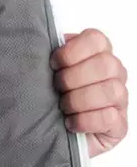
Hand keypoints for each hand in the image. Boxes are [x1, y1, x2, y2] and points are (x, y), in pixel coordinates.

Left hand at [50, 29, 128, 157]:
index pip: (95, 39)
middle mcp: (114, 73)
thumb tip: (46, 42)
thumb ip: (52, 53)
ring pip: (111, 91)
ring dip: (78, 99)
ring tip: (63, 106)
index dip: (72, 51)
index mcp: (98, 52)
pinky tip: (71, 122)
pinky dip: (84, 120)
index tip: (53, 63)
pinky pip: (109, 118)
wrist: (55, 127)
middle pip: (105, 64)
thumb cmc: (53, 92)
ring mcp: (120, 99)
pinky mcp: (120, 125)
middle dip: (73, 77)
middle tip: (57, 87)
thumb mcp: (50, 69)